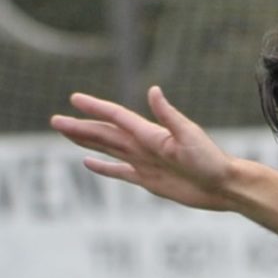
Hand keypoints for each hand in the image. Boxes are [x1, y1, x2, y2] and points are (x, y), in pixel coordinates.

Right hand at [49, 85, 240, 211]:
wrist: (223, 186)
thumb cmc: (210, 160)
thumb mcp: (189, 136)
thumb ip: (169, 115)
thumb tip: (153, 91)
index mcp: (150, 133)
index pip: (116, 118)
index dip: (95, 108)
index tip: (74, 99)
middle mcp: (143, 145)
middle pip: (104, 134)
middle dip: (80, 127)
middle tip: (54, 120)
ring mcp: (144, 163)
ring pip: (108, 150)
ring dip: (87, 142)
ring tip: (66, 133)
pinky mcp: (148, 181)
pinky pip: (120, 173)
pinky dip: (103, 168)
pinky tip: (89, 162)